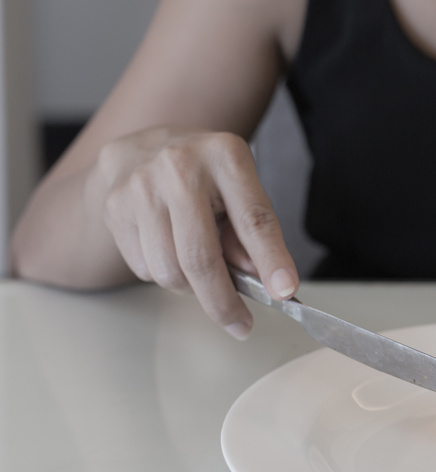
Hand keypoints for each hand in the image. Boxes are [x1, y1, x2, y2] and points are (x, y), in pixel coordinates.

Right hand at [92, 127, 298, 338]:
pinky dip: (165, 274)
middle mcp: (179, 168)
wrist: (143, 148)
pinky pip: (145, 269)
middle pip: (200, 258)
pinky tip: (171, 249)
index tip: (284, 292)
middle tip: (240, 323)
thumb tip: (262, 282)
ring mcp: (140, 187)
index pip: (253, 219)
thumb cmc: (205, 176)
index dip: (271, 259)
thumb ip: (252, 233)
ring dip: (192, 288)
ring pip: (170, 272)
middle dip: (223, 302)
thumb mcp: (240, 189)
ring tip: (202, 270)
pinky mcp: (115, 208)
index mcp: (225, 157)